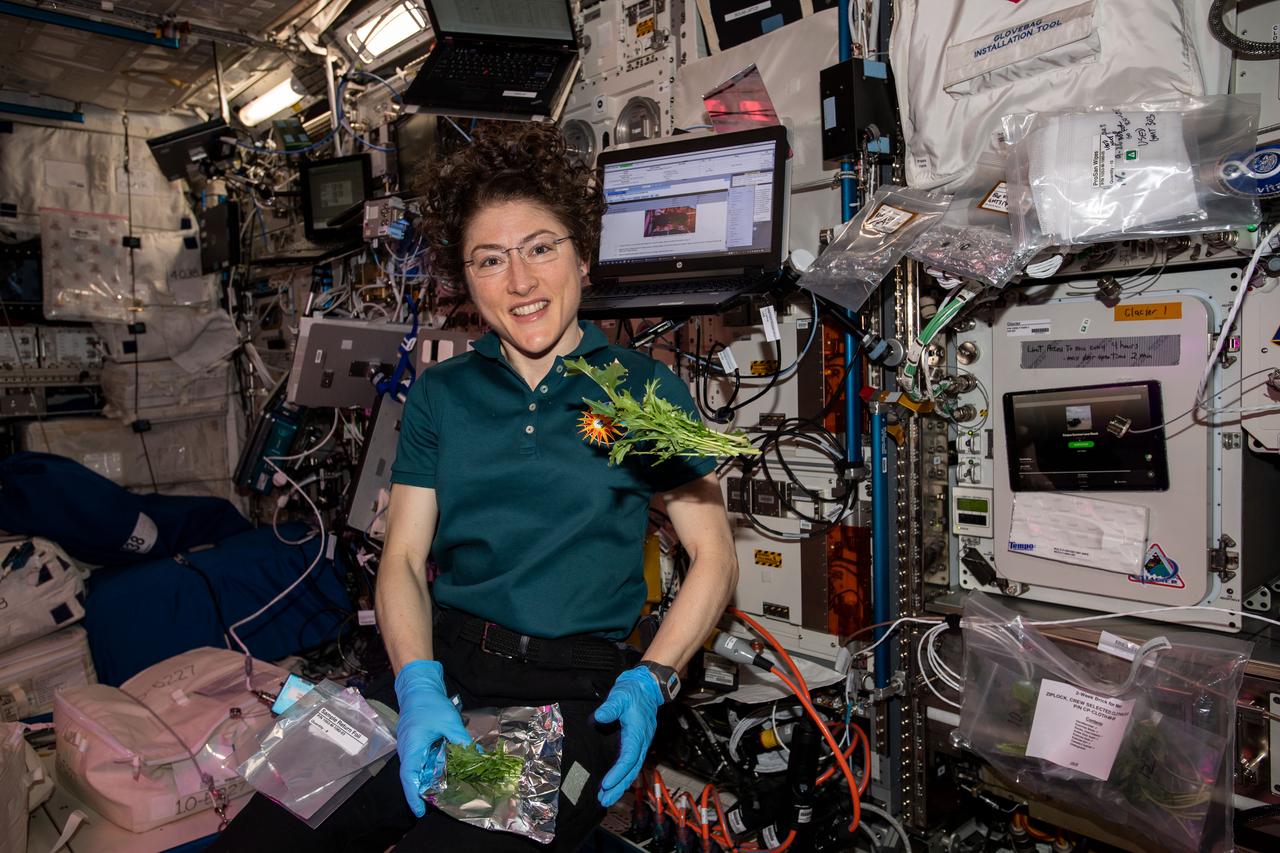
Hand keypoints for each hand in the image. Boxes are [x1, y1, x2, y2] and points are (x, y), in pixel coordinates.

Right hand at [394, 659, 471, 816]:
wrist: (418, 687)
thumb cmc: (430, 704)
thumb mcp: (449, 723)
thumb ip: (462, 741)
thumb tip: (478, 758)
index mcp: (412, 748)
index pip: (409, 778)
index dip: (413, 797)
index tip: (420, 812)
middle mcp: (408, 751)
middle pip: (415, 777)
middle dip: (426, 791)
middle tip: (442, 803)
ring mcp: (411, 747)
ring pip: (419, 769)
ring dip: (431, 779)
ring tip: (448, 790)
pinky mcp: (416, 743)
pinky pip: (422, 760)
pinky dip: (432, 767)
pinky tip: (447, 770)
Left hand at [592, 665, 663, 806]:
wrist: (646, 686)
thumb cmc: (633, 690)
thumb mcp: (621, 695)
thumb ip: (611, 707)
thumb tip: (599, 717)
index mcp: (638, 732)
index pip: (629, 757)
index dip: (618, 772)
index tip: (606, 783)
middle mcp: (641, 741)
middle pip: (631, 769)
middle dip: (618, 786)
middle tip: (605, 800)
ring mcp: (640, 743)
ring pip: (632, 769)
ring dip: (620, 785)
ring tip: (607, 798)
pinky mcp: (636, 742)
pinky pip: (630, 763)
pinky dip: (623, 776)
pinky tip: (614, 784)